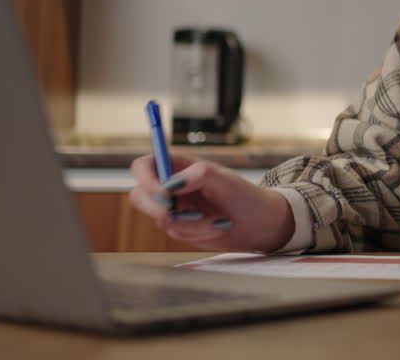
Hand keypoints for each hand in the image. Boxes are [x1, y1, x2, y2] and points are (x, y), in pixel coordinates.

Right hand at [128, 153, 294, 252]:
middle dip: (158, 209)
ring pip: (161, 219)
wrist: (259, 223)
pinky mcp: (180, 228)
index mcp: (178, 165)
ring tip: (217, 220)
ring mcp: (173, 208)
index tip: (163, 194)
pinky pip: (175, 234)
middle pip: (140, 196)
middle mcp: (171, 186)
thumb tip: (170, 185)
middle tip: (175, 215)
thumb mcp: (223, 178)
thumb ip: (196, 175)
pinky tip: (216, 227)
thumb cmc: (243, 194)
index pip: (143, 166)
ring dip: (190, 223)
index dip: (145, 179)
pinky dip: (196, 233)